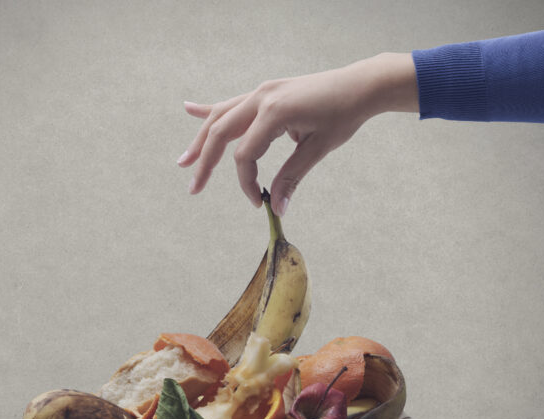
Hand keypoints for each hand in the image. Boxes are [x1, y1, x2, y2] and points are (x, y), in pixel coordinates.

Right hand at [177, 52, 417, 215]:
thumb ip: (292, 177)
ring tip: (184, 160)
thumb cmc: (344, 115)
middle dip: (206, 163)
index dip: (247, 182)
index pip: (245, 154)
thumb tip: (276, 208)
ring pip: (221, 118)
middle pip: (221, 134)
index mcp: (274, 112)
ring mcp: (261, 92)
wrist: (359, 85)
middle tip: (194, 188)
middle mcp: (261, 98)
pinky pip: (232, 103)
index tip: (259, 201)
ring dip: (201, 139)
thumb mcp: (318, 149)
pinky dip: (211, 109)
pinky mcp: (265, 92)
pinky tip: (189, 109)